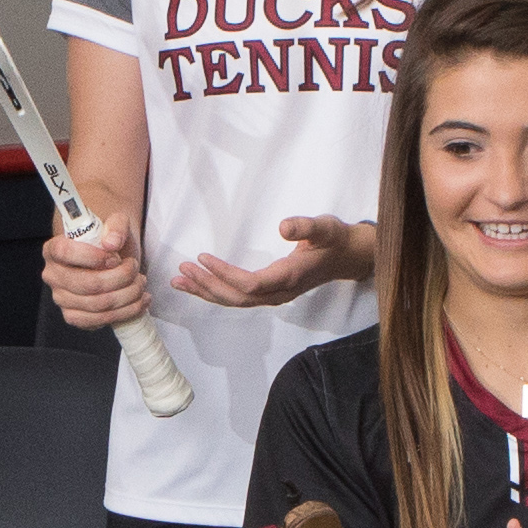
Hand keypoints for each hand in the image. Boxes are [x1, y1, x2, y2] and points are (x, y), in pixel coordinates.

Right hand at [40, 219, 148, 330]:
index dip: (93, 256)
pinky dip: (125, 312)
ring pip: (97, 304)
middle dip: (120, 277)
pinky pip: (99, 321)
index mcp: (53, 249)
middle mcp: (53, 276)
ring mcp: (62, 299)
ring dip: (127, 295)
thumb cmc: (109, 242)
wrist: (111, 259)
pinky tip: (138, 301)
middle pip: (87, 284)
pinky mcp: (75, 317)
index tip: (115, 257)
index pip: (65, 252)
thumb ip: (116, 225)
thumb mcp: (116, 223)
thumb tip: (112, 243)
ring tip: (140, 283)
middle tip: (135, 269)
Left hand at [174, 215, 368, 310]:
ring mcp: (274, 295)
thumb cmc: (334, 240)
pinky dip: (216, 292)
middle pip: (237, 297)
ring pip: (235, 301)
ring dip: (206, 292)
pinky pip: (239, 297)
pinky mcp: (269, 293)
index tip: (203, 257)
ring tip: (179, 281)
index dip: (224, 274)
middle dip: (207, 286)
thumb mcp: (325, 227)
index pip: (250, 284)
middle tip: (182, 270)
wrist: (347, 257)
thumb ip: (306, 226)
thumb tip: (283, 226)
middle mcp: (279, 292)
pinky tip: (199, 284)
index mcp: (289, 277)